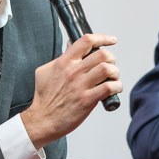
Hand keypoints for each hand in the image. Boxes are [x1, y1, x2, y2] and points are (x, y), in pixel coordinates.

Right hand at [21, 33, 121, 149]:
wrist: (42, 119)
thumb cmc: (44, 97)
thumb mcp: (45, 71)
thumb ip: (59, 58)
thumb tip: (70, 46)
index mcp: (64, 62)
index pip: (86, 41)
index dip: (102, 38)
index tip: (111, 40)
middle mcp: (73, 71)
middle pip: (102, 54)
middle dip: (111, 59)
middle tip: (111, 65)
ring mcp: (80, 85)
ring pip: (107, 69)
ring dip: (115, 73)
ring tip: (113, 78)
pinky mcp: (87, 100)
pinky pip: (108, 88)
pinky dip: (116, 87)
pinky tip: (114, 89)